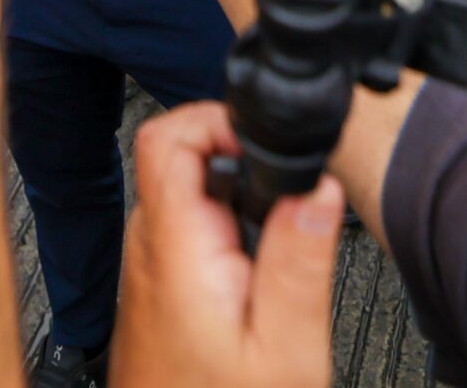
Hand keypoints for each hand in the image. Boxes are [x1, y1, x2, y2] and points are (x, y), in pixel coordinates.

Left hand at [114, 102, 340, 387]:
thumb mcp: (285, 349)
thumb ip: (299, 261)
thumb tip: (317, 184)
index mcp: (176, 249)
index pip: (170, 134)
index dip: (221, 117)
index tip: (272, 145)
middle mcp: (150, 253)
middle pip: (180, 158)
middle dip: (238, 157)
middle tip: (290, 192)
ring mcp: (149, 274)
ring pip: (185, 196)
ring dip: (234, 196)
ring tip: (284, 229)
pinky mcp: (158, 297)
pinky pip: (187, 234)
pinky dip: (225, 229)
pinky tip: (260, 268)